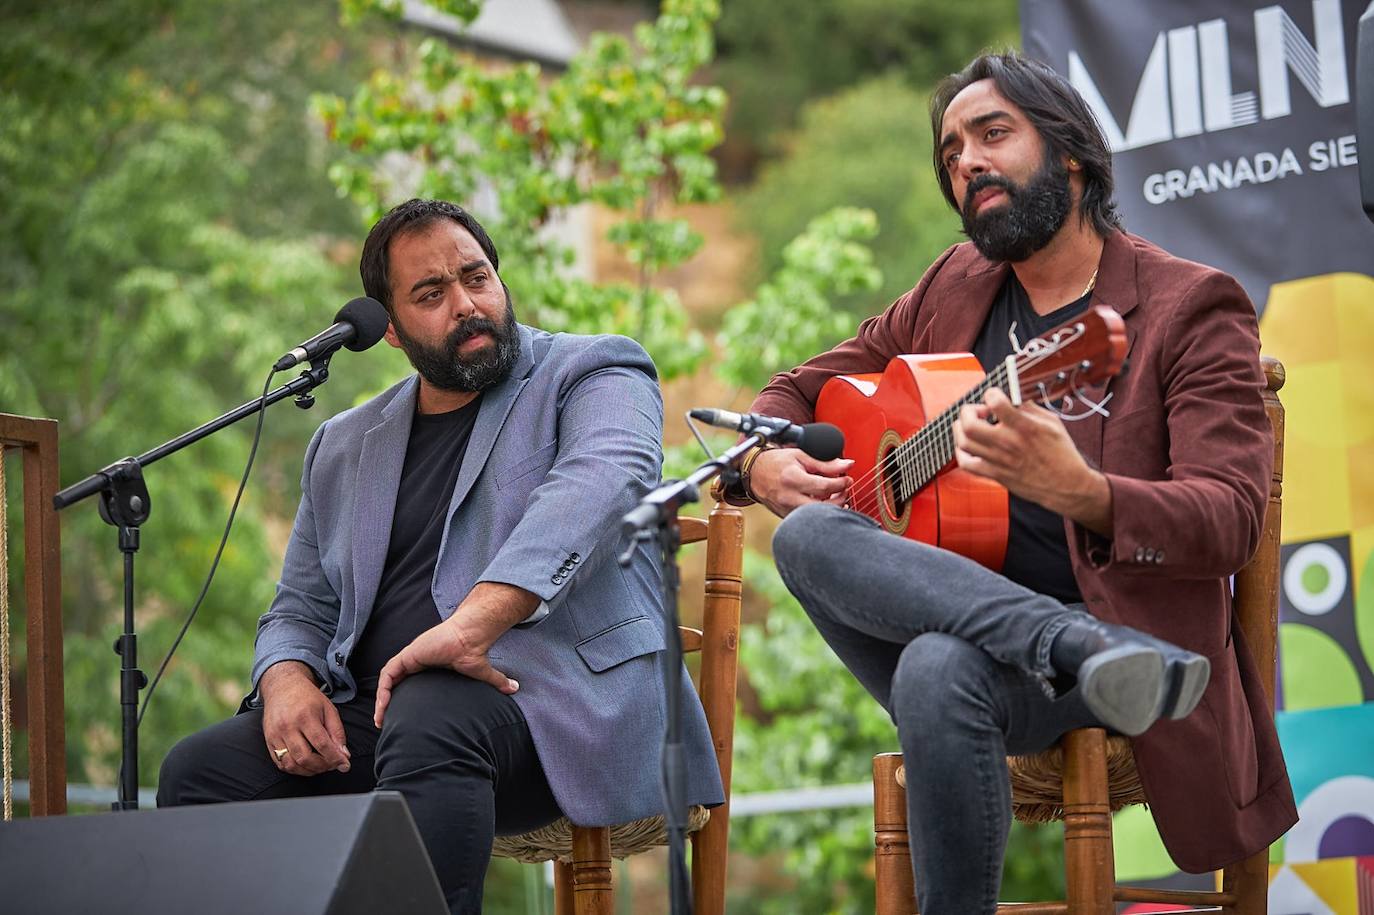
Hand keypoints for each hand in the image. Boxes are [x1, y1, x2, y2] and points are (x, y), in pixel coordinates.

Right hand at [260, 661, 350, 775]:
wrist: (283, 687)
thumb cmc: (308, 698)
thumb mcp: (328, 709)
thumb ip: (337, 732)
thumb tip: (344, 755)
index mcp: (305, 716)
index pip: (321, 744)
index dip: (335, 758)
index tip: (345, 765)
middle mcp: (288, 727)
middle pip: (305, 758)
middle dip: (322, 767)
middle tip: (332, 765)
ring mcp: (275, 735)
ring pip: (291, 764)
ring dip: (309, 771)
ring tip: (320, 766)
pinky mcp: (268, 741)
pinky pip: (280, 763)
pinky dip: (295, 769)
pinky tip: (306, 765)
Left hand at [374, 583, 533, 726]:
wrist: (471, 634)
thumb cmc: (473, 650)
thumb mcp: (482, 673)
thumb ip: (496, 681)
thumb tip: (515, 689)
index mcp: (427, 666)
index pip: (406, 685)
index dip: (398, 701)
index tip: (397, 720)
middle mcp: (416, 661)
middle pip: (393, 684)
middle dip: (385, 703)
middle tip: (382, 724)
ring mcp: (410, 657)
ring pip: (388, 680)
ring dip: (381, 699)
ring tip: (380, 718)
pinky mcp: (409, 654)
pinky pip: (389, 673)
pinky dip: (384, 688)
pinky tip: (384, 703)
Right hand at [747, 447, 853, 517]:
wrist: (754, 472)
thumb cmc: (777, 462)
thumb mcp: (801, 456)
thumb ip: (825, 463)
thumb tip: (848, 464)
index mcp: (793, 479)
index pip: (825, 487)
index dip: (841, 483)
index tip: (847, 479)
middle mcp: (789, 497)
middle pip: (824, 506)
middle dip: (840, 498)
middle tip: (844, 489)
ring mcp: (786, 509)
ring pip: (817, 516)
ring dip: (831, 507)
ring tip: (835, 495)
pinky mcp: (786, 516)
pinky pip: (808, 519)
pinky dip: (819, 513)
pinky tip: (824, 504)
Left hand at [952, 388, 1111, 532]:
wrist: (1066, 486)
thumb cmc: (1062, 454)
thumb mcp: (1052, 423)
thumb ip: (1030, 408)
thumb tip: (1013, 397)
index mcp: (1024, 427)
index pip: (996, 403)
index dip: (990, 393)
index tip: (993, 395)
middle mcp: (1008, 443)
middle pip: (970, 424)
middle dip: (968, 411)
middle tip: (977, 411)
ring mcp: (999, 461)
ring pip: (964, 442)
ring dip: (961, 429)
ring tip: (971, 425)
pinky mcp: (996, 475)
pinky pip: (966, 464)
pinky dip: (960, 452)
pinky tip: (968, 446)